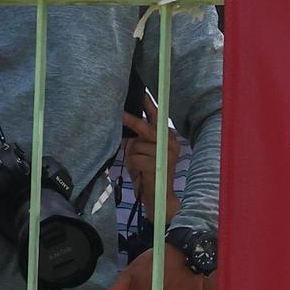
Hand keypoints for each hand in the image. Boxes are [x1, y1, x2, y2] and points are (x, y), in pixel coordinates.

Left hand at [121, 108, 180, 223]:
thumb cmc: (149, 174)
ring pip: (136, 146)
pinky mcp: (158, 165)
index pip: (158, 117)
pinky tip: (139, 173)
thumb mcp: (143, 154)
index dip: (149, 105)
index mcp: (168, 138)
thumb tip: (124, 129)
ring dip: (131, 156)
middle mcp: (170, 143)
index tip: (142, 92)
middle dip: (131, 121)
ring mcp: (165, 154)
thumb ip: (137, 141)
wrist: (159, 198)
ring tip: (137, 167)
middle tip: (119, 114)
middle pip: (146, 128)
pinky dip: (132, 165)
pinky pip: (135, 158)